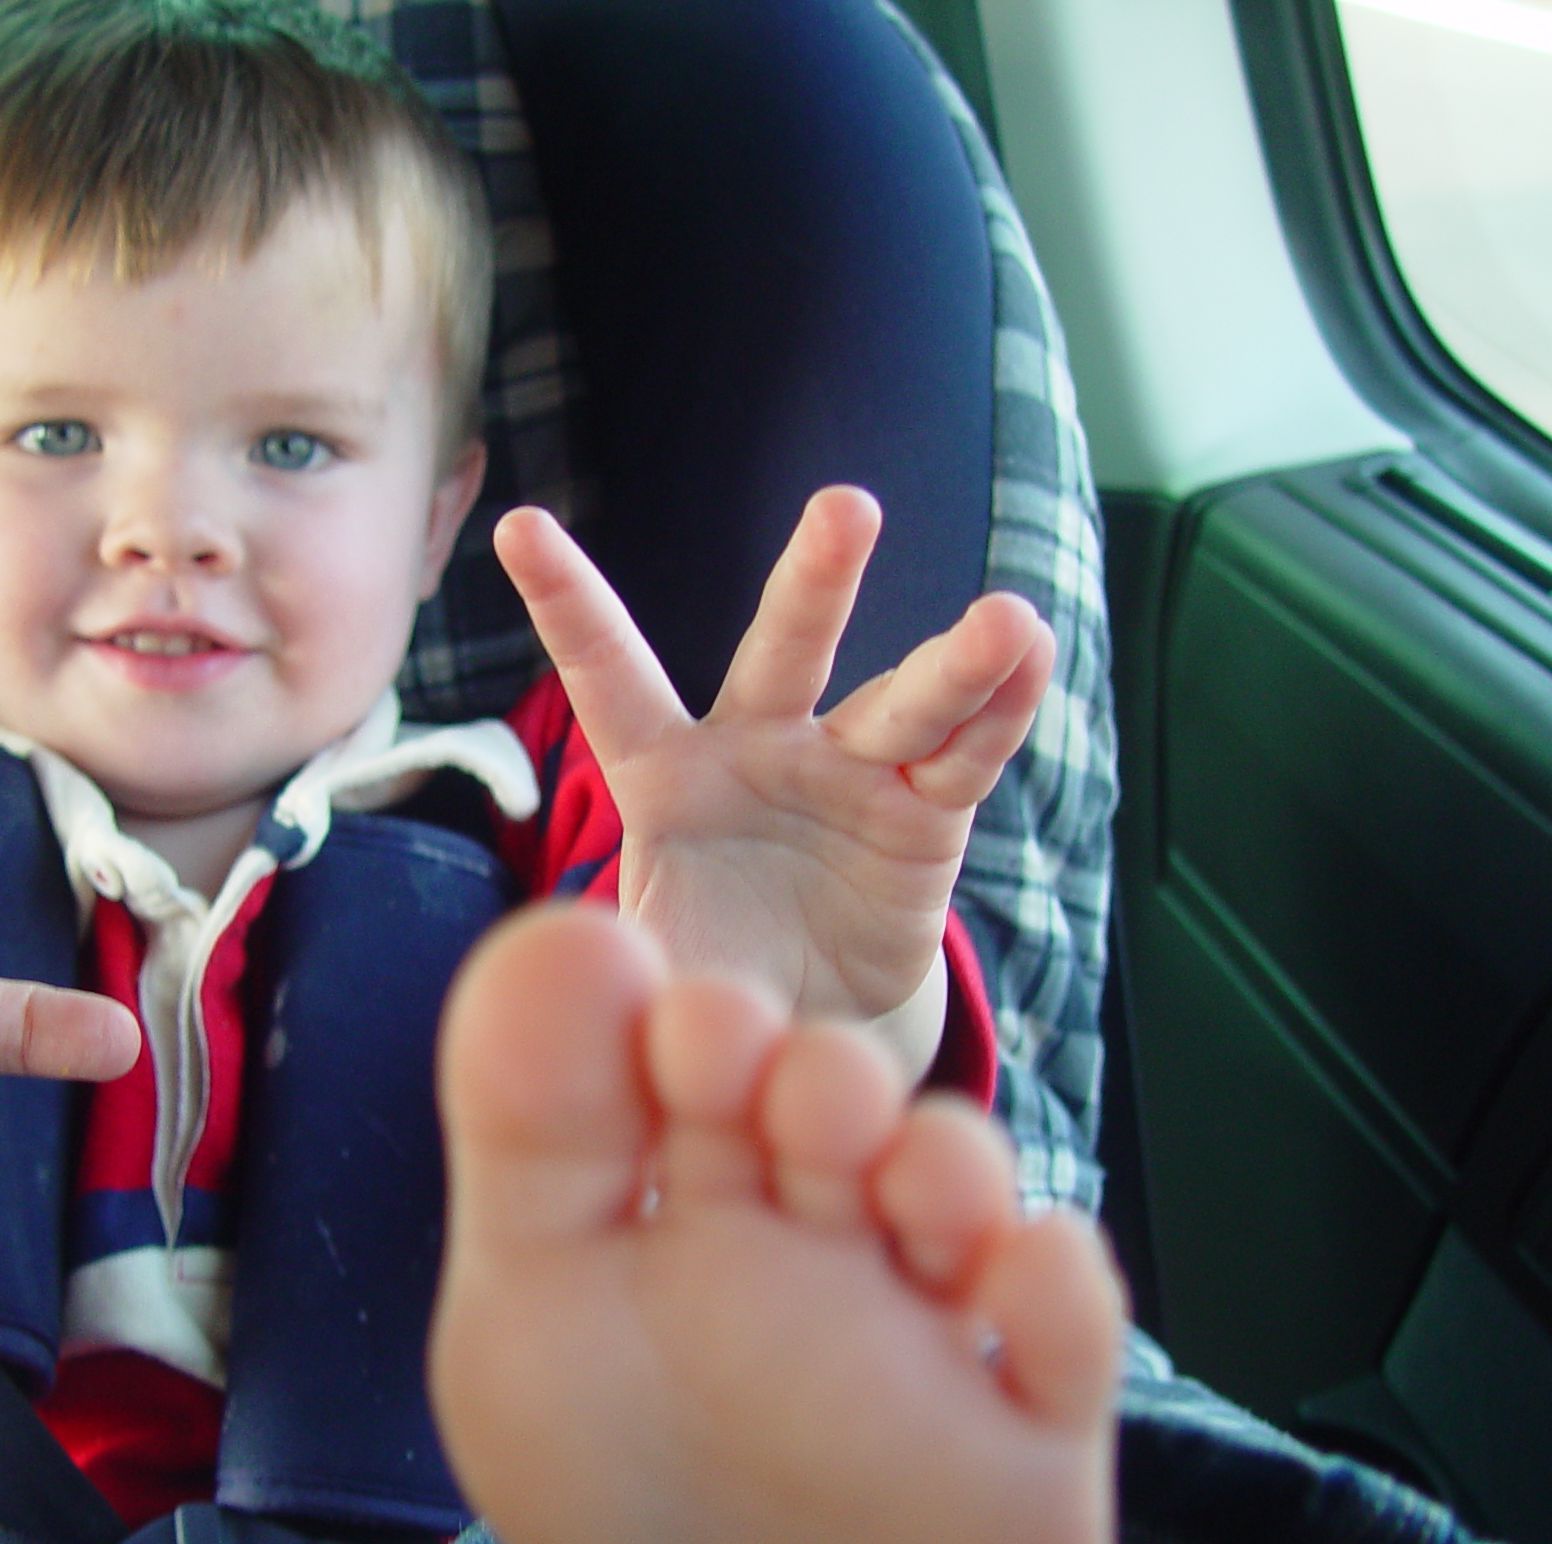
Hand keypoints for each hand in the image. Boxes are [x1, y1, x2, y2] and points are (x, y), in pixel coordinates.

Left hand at [497, 488, 1051, 1058]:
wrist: (802, 1029)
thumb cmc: (705, 982)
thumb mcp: (648, 978)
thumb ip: (622, 966)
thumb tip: (581, 995)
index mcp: (663, 778)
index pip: (610, 684)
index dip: (570, 610)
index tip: (517, 527)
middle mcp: (758, 749)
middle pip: (785, 652)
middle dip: (817, 579)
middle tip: (848, 507)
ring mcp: (847, 770)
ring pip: (903, 701)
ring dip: (957, 661)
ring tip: (1008, 620)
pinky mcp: (923, 813)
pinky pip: (966, 756)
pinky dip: (1002, 711)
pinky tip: (1034, 657)